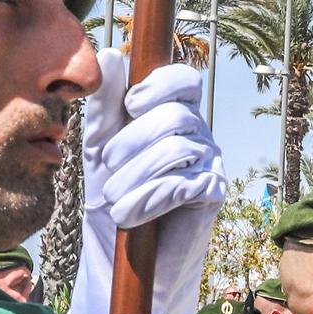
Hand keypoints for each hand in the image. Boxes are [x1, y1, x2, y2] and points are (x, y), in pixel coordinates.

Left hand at [65, 51, 227, 313]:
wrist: (126, 258)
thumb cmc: (115, 199)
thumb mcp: (99, 147)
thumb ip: (104, 106)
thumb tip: (110, 55)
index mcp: (172, 114)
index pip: (184, 79)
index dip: (162, 83)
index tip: (135, 103)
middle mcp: (198, 134)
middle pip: (175, 114)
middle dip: (132, 141)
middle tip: (106, 168)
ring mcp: (210, 162)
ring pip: (176, 147)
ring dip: (135, 176)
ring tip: (115, 201)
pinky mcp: (213, 194)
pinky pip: (183, 183)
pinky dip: (150, 199)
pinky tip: (132, 215)